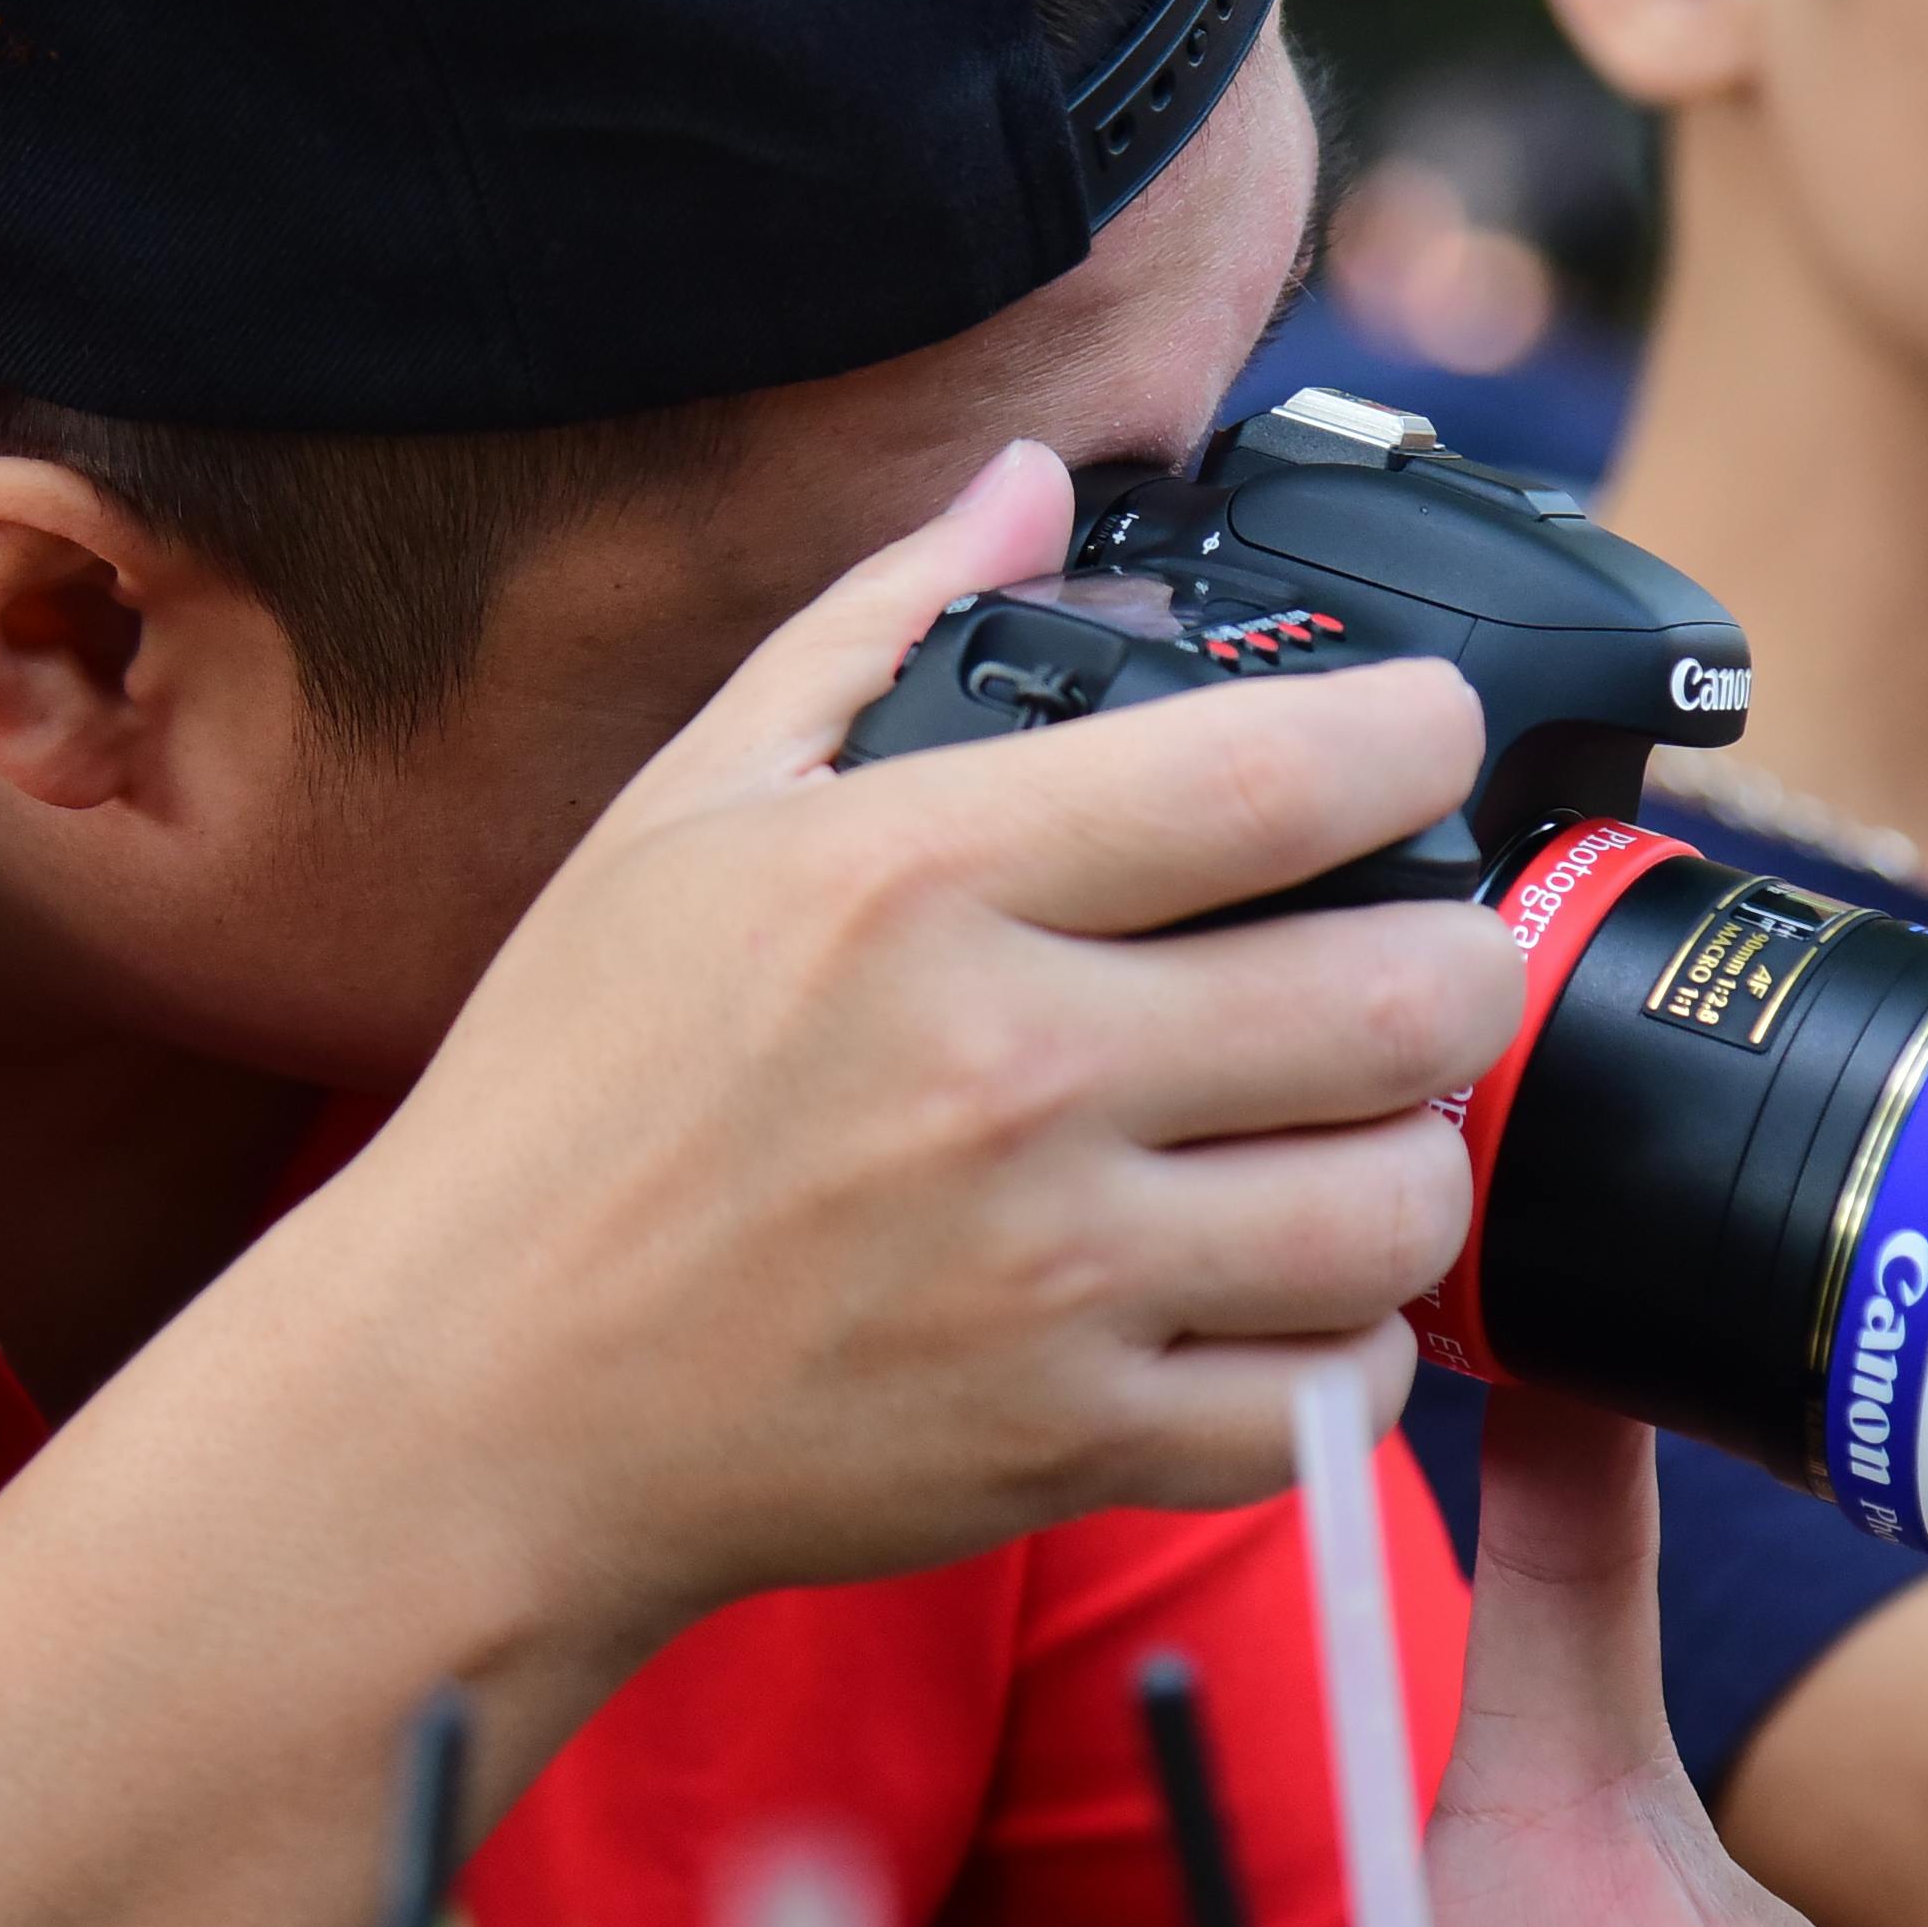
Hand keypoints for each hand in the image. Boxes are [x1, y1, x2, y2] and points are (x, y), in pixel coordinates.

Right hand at [295, 440, 1527, 1629]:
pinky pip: (1332, 1403)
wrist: (470, 1401)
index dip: (1419, 734)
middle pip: (1407, 991)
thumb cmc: (565, 1099)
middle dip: (1458, 953)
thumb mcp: (685, 811)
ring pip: (1399, 1202)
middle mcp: (1005, 1071)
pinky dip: (1350, 1349)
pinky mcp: (1063, 1442)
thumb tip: (1029, 484)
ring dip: (1412, 1153)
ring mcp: (1046, 1274)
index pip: (1277, 773)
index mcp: (918, 881)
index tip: (1427, 738)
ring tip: (1349, 1125)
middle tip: (1413, 948)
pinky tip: (1282, 1295)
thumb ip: (877, 622)